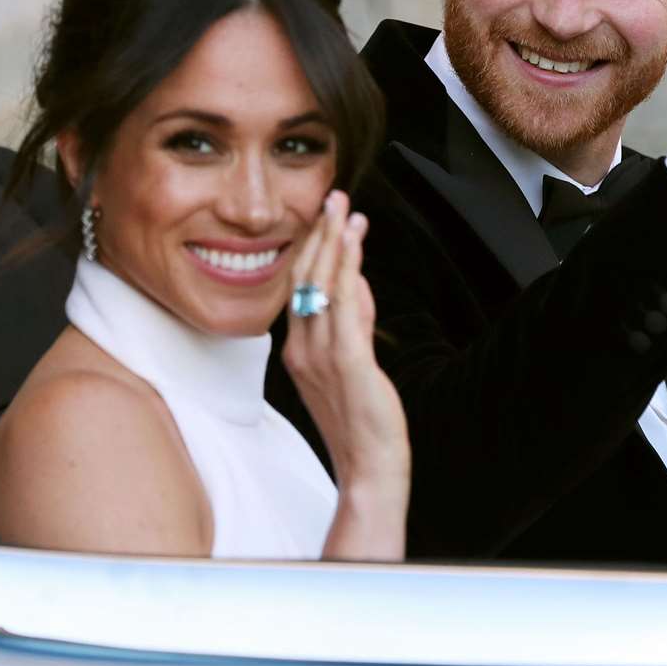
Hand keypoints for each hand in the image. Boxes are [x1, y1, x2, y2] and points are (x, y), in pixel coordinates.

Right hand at [281, 190, 408, 558]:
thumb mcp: (352, 364)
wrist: (369, 468)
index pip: (300, 289)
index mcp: (297, 350)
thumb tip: (359, 284)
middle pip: (305, 279)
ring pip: (322, 285)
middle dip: (320, 235)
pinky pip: (344, 306)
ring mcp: (321, 356)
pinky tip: (354, 244)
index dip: (312, 250)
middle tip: (333, 197)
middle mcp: (301, 349)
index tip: (326, 218)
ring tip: (344, 208)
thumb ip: (354, 323)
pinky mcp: (347, 362)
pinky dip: (348, 269)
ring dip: (335, 242)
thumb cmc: (361, 421)